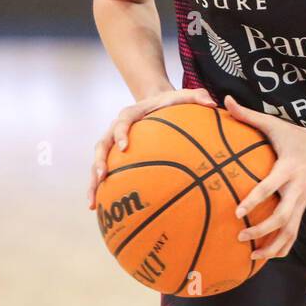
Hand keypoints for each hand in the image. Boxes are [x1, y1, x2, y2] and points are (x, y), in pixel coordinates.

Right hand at [87, 88, 216, 208]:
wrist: (155, 103)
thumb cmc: (170, 103)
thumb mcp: (184, 96)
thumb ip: (197, 97)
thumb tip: (212, 103)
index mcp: (131, 114)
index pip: (122, 121)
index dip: (121, 133)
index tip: (124, 147)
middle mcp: (116, 128)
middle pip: (102, 145)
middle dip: (100, 162)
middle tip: (102, 177)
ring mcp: (112, 143)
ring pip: (97, 162)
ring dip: (94, 182)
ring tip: (93, 203)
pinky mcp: (113, 157)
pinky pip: (104, 173)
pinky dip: (100, 190)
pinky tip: (98, 209)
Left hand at [223, 95, 305, 260]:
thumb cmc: (295, 137)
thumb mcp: (274, 125)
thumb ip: (248, 115)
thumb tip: (225, 100)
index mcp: (288, 168)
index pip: (270, 187)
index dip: (255, 200)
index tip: (237, 211)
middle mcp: (296, 189)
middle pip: (283, 216)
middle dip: (262, 229)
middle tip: (240, 235)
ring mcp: (301, 202)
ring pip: (290, 232)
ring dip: (272, 246)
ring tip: (252, 256)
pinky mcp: (303, 210)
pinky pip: (294, 235)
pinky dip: (281, 248)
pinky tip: (265, 257)